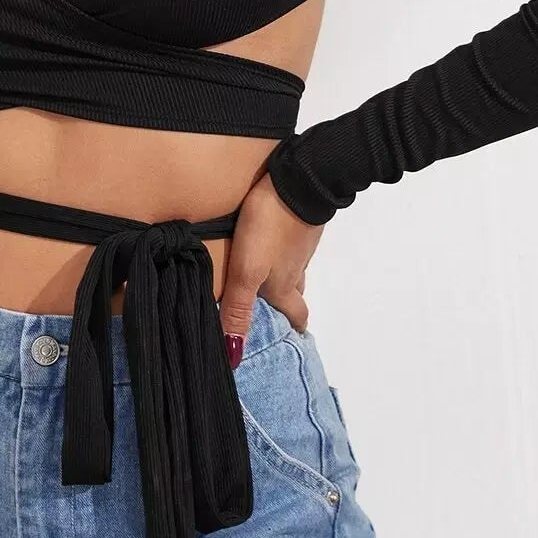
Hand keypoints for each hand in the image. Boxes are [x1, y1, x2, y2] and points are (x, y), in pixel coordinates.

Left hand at [218, 168, 324, 358]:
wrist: (298, 181)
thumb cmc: (269, 229)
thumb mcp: (247, 272)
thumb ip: (239, 309)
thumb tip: (235, 356)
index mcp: (284, 285)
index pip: (295, 315)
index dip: (294, 327)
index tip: (293, 337)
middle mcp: (297, 268)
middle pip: (296, 293)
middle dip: (288, 304)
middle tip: (276, 309)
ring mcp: (302, 244)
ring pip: (295, 268)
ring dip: (284, 276)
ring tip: (267, 276)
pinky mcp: (302, 222)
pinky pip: (293, 244)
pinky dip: (285, 250)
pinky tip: (272, 242)